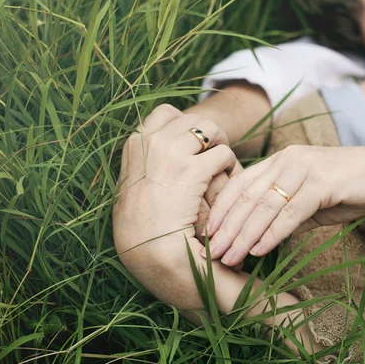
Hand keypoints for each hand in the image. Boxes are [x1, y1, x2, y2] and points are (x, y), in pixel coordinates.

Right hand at [113, 104, 236, 278]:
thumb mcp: (135, 183)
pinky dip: (230, 164)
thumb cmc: (140, 225)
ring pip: (210, 130)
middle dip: (208, 133)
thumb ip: (147, 161)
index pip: (166, 114)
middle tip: (215, 154)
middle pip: (193, 119)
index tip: (195, 143)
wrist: (147, 249)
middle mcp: (151, 142)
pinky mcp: (192, 171)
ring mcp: (171, 154)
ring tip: (223, 165)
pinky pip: (223, 154)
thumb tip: (163, 146)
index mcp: (134, 144)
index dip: (186, 125)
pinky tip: (228, 179)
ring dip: (221, 144)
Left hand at [202, 144, 364, 267]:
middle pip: (247, 196)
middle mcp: (287, 160)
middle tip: (211, 252)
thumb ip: (285, 213)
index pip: (240, 184)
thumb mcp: (310, 200)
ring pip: (264, 204)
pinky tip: (258, 250)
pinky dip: (272, 232)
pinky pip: (290, 211)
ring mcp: (304, 168)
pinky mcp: (323, 181)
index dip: (220, 209)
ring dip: (244, 234)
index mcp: (280, 161)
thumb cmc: (349, 187)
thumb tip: (259, 238)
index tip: (206, 234)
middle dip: (226, 227)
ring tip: (229, 257)